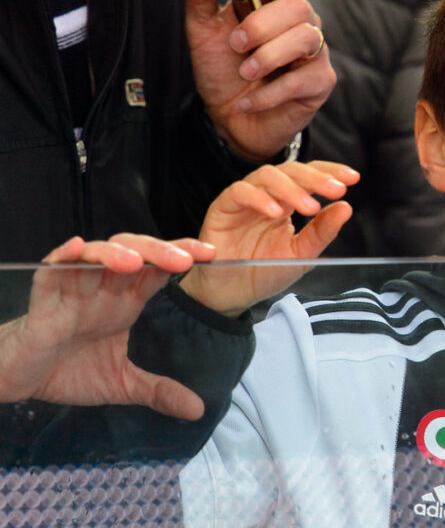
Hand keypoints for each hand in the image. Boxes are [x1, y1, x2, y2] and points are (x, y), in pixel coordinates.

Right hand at [0, 235, 216, 419]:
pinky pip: (51, 273)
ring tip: (135, 262)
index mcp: (125, 302)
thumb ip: (158, 392)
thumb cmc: (68, 371)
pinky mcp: (42, 303)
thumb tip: (199, 409)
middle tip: (184, 260)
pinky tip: (77, 248)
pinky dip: (63, 258)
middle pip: (133, 254)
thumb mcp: (121, 385)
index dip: (182, 256)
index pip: (158, 269)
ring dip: (114, 254)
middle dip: (159, 251)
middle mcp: (103, 290)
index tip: (212, 255)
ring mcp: (73, 292)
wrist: (19, 381)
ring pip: (95, 257)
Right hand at [181, 161, 359, 315]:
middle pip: (291, 170)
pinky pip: (239, 192)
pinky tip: (276, 212)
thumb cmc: (264, 271)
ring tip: (310, 207)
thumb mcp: (302, 254)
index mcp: (287, 201)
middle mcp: (266, 194)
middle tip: (337, 189)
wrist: (232, 295)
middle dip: (316, 178)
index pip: (309, 175)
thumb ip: (322, 231)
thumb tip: (346, 207)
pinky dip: (258, 198)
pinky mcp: (222, 207)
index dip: (329, 172)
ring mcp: (244, 198)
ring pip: (266, 176)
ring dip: (291, 188)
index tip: (353, 178)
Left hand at [185, 0, 335, 160]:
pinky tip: (249, 101)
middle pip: (298, 6)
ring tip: (245, 73)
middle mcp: (299, 24)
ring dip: (268, 57)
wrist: (231, 120)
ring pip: (306, 39)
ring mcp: (314, 53)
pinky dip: (269, 93)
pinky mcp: (320, 83)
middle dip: (263, 24)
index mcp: (272, 6)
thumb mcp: (204, 34)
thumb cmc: (223, 72)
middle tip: (237, 43)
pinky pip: (301, 80)